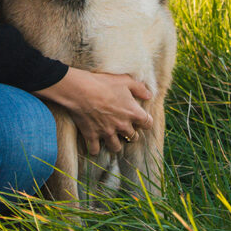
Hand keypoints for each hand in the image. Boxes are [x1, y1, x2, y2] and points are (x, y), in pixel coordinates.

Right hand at [36, 66, 152, 154]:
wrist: (81, 90)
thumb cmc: (103, 83)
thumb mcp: (124, 80)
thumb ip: (139, 88)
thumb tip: (149, 95)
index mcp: (132, 113)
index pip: (147, 124)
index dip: (145, 122)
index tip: (141, 120)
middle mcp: (122, 126)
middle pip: (133, 137)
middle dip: (130, 134)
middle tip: (124, 127)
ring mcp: (107, 133)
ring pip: (116, 147)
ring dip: (115, 143)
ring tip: (111, 138)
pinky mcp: (93, 136)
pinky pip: (95, 150)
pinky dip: (94, 149)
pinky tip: (94, 144)